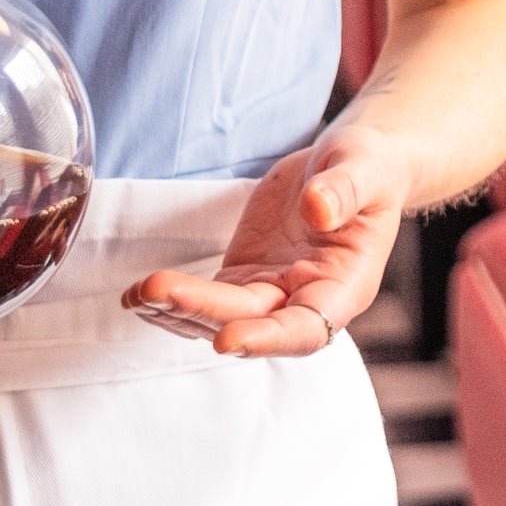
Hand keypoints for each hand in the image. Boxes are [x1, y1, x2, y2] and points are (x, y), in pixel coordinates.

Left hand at [124, 123, 416, 357]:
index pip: (308, 328)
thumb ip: (345, 189)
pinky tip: (137, 294)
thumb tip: (318, 210)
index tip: (226, 338)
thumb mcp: (365, 167)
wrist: (351, 166)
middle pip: (250, 321)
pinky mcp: (244, 278)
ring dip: (178, 310)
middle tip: (156, 290)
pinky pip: (204, 299)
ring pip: (219, 316)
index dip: (268, 339)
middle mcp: (305, 300)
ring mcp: (271, 292)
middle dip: (202, 310)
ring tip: (138, 294)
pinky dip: (171, 301)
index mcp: (345, 286)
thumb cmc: (369, 168)